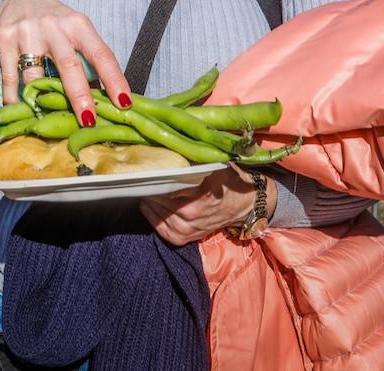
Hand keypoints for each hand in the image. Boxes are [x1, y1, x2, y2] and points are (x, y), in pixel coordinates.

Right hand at [0, 0, 128, 124]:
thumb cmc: (55, 21)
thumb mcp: (75, 32)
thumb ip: (87, 60)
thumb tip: (101, 99)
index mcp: (78, 24)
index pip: (101, 54)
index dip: (114, 79)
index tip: (124, 103)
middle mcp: (54, 26)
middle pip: (69, 65)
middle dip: (80, 95)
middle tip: (88, 121)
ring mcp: (28, 31)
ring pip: (36, 75)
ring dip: (41, 100)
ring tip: (47, 120)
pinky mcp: (6, 38)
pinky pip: (11, 75)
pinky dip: (14, 96)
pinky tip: (19, 108)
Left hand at [139, 166, 275, 245]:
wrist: (245, 204)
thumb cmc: (228, 179)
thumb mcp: (214, 163)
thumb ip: (192, 159)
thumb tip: (168, 144)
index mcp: (199, 193)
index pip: (164, 184)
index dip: (151, 176)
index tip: (142, 167)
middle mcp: (192, 213)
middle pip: (156, 198)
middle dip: (146, 186)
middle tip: (138, 175)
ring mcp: (188, 228)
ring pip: (155, 213)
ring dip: (147, 200)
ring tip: (143, 187)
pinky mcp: (185, 238)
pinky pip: (160, 229)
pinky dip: (152, 216)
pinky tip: (149, 204)